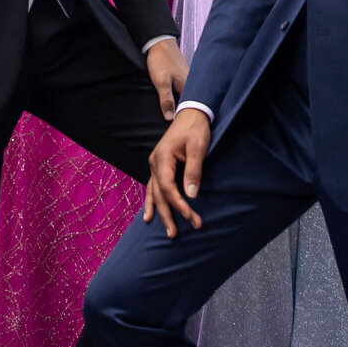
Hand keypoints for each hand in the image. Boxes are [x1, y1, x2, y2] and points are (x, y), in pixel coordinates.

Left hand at [145, 37, 186, 122]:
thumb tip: (170, 118)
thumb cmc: (161, 60)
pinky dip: (181, 96)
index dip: (184, 117)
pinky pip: (184, 89)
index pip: (189, 107)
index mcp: (187, 86)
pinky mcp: (183, 75)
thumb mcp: (161, 82)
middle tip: (179, 122)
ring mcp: (187, 78)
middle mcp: (191, 83)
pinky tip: (177, 99)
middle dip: (185, 111)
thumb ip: (166, 100)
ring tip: (178, 113)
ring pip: (187, 96)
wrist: (159, 42)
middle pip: (190, 102)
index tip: (180, 126)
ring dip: (183, 103)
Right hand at [145, 105, 210, 237]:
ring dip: (159, 212)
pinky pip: (152, 187)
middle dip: (168, 214)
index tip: (192, 217)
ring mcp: (154, 164)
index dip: (179, 205)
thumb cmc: (196, 129)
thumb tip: (191, 195)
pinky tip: (149, 215)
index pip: (168, 188)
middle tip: (175, 234)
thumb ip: (193, 171)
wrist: (192, 112)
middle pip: (159, 194)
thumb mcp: (197, 148)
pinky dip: (151, 201)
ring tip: (165, 230)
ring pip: (154, 193)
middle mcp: (154, 162)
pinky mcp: (159, 165)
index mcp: (162, 158)